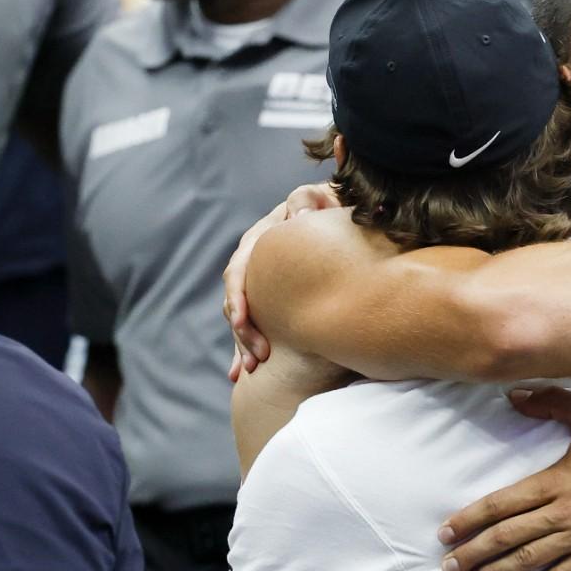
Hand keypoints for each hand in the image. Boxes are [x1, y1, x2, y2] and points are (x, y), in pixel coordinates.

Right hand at [224, 182, 338, 380]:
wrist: (334, 214)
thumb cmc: (326, 206)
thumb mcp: (316, 197)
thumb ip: (305, 201)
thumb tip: (298, 214)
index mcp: (258, 240)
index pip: (239, 271)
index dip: (240, 296)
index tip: (244, 320)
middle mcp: (252, 263)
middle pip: (236, 301)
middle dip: (242, 331)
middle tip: (258, 357)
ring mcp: (259, 283)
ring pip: (242, 317)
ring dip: (243, 344)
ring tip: (252, 369)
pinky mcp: (269, 299)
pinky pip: (253, 325)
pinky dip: (245, 347)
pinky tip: (241, 372)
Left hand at [438, 388, 570, 570]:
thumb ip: (551, 403)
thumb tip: (514, 394)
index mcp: (555, 480)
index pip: (502, 503)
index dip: (470, 519)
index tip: (446, 531)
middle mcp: (563, 512)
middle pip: (507, 537)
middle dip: (473, 553)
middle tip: (449, 564)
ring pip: (529, 562)